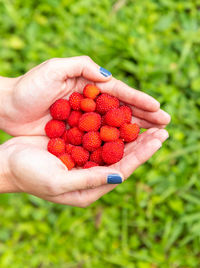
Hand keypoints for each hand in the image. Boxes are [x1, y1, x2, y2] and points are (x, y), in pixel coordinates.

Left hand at [0, 56, 169, 135]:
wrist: (7, 107)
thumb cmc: (28, 86)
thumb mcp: (54, 68)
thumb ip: (82, 67)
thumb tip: (109, 77)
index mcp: (89, 86)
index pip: (120, 93)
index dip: (139, 101)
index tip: (158, 109)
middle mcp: (91, 104)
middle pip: (122, 111)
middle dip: (144, 117)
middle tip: (166, 124)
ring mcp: (85, 121)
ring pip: (115, 127)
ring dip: (134, 132)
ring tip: (154, 137)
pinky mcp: (77, 135)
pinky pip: (100, 140)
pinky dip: (114, 144)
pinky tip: (127, 150)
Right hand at [0, 128, 167, 206]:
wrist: (7, 163)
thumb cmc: (30, 175)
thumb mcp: (59, 182)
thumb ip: (89, 180)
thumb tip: (121, 174)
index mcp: (91, 187)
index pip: (124, 169)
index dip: (143, 153)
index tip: (159, 138)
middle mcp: (92, 172)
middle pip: (123, 155)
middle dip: (143, 140)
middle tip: (162, 125)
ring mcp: (85, 157)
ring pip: (113, 142)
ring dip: (129, 129)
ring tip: (146, 117)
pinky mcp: (77, 143)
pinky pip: (98, 132)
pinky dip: (110, 123)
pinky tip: (119, 111)